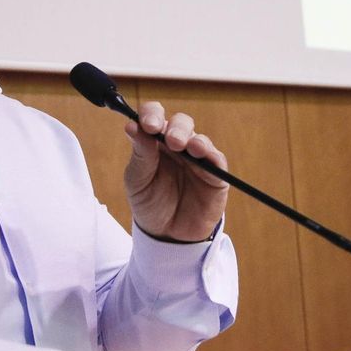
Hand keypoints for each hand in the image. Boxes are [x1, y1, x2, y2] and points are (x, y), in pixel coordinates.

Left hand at [123, 102, 228, 242]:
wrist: (167, 236)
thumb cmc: (150, 204)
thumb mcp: (137, 181)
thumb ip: (140, 154)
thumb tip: (132, 125)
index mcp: (155, 142)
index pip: (155, 116)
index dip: (152, 114)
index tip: (147, 124)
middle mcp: (178, 145)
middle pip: (181, 123)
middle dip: (176, 128)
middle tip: (170, 140)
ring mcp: (198, 159)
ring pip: (200, 139)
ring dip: (194, 140)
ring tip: (187, 147)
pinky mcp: (215, 176)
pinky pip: (217, 160)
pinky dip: (211, 156)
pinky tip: (204, 156)